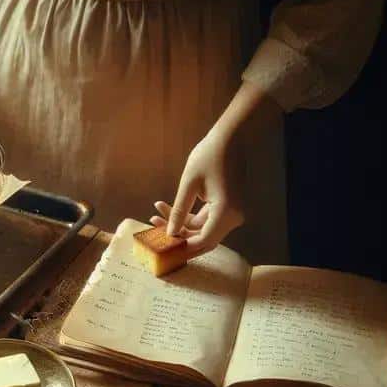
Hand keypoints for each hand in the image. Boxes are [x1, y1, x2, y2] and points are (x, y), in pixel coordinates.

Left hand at [152, 80, 281, 255]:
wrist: (229, 138)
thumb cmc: (208, 156)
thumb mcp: (188, 184)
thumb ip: (179, 211)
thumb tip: (170, 233)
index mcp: (226, 212)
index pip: (203, 242)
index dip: (182, 248)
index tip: (162, 248)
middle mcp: (233, 216)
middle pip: (202, 238)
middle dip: (177, 235)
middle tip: (153, 228)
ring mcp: (231, 212)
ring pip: (202, 228)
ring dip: (179, 224)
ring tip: (155, 214)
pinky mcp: (227, 207)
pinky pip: (205, 218)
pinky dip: (187, 216)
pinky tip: (165, 207)